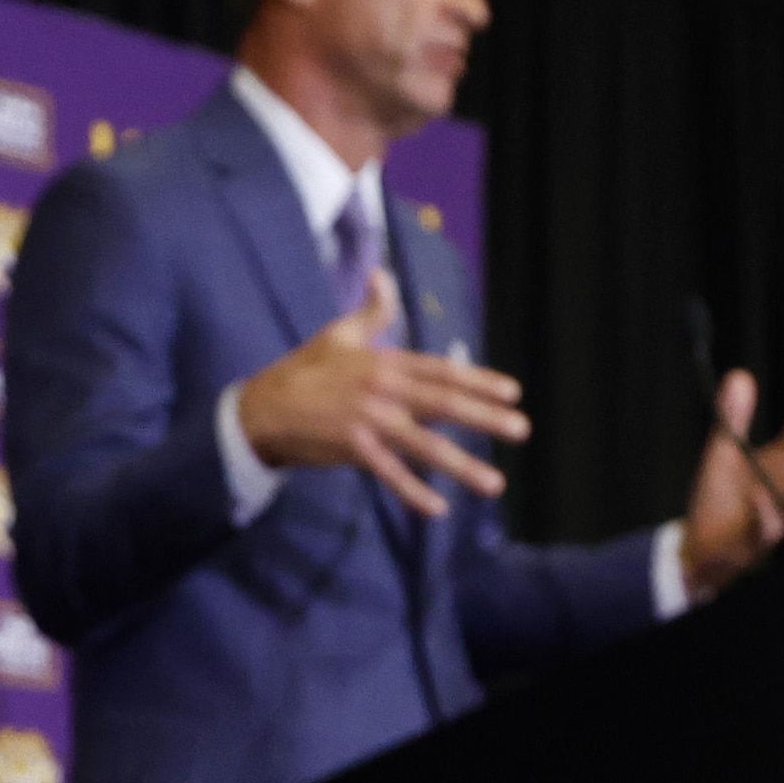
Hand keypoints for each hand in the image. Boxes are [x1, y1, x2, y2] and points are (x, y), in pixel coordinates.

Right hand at [233, 278, 532, 518]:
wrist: (262, 408)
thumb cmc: (303, 370)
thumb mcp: (338, 334)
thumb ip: (371, 309)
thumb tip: (382, 273)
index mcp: (385, 362)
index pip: (442, 371)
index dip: (479, 380)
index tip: (513, 392)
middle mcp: (383, 389)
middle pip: (444, 404)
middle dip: (486, 418)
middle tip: (521, 429)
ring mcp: (368, 421)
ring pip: (424, 444)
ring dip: (462, 465)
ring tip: (494, 482)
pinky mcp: (352, 449)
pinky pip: (390, 474)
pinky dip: (414, 492)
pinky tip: (439, 509)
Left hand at [678, 369, 783, 597]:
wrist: (699, 548)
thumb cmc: (721, 498)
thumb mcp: (724, 451)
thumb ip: (733, 417)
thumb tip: (739, 374)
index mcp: (782, 464)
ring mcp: (775, 516)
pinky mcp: (753, 542)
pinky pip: (762, 530)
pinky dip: (764, 514)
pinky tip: (760, 495)